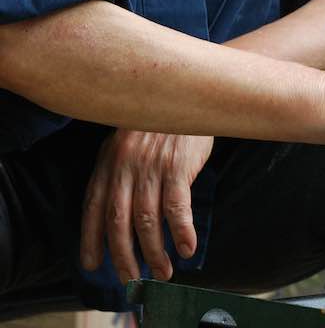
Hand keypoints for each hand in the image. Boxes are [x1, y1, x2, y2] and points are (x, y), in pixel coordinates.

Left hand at [80, 130, 213, 283]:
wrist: (187, 92)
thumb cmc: (161, 121)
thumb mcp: (129, 139)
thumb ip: (121, 169)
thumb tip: (120, 209)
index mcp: (110, 160)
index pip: (94, 206)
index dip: (91, 238)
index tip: (93, 264)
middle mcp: (126, 166)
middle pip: (118, 221)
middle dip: (123, 256)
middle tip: (132, 278)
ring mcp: (151, 167)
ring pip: (147, 220)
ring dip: (154, 252)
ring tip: (163, 271)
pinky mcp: (177, 166)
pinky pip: (177, 208)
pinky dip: (181, 232)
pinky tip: (186, 248)